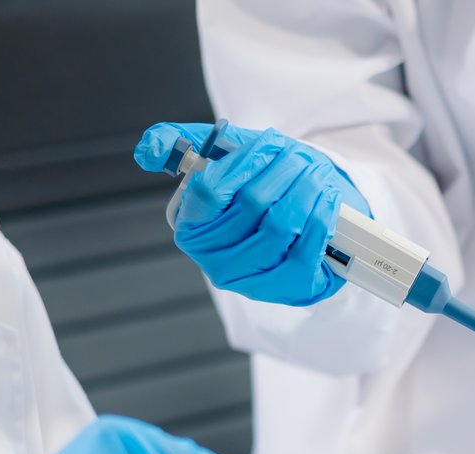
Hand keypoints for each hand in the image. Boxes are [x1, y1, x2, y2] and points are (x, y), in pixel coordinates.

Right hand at [133, 121, 371, 306]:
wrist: (298, 224)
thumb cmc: (257, 188)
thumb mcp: (221, 158)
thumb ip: (180, 144)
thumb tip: (147, 151)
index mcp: (190, 225)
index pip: (209, 188)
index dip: (245, 161)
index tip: (268, 143)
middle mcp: (214, 259)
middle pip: (252, 204)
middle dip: (283, 171)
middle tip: (301, 156)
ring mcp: (249, 278)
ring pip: (280, 225)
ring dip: (305, 191)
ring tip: (316, 173)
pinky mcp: (286, 289)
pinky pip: (305, 251)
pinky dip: (320, 219)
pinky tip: (326, 200)